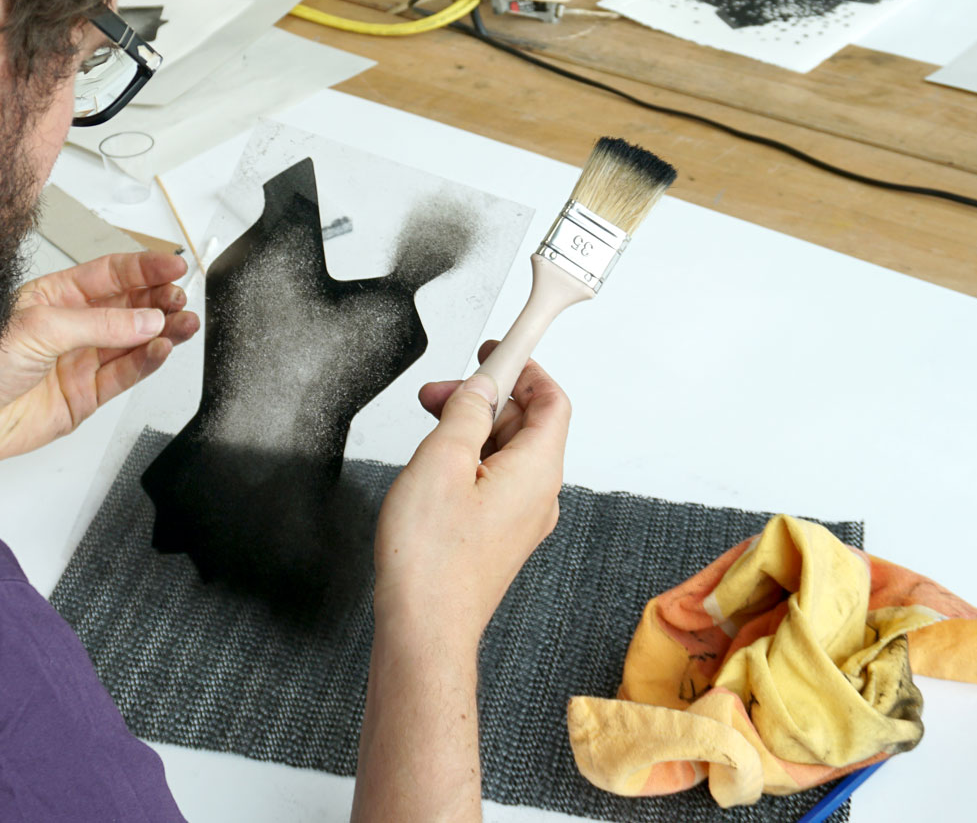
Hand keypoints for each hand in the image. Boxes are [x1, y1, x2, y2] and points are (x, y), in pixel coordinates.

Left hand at [0, 251, 198, 470]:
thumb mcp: (41, 327)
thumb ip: (99, 323)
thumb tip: (146, 319)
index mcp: (56, 295)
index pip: (111, 274)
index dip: (144, 268)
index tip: (174, 265)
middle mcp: (72, 326)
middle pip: (128, 307)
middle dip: (159, 300)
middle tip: (181, 298)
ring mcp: (80, 361)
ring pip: (133, 341)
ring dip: (162, 330)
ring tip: (185, 323)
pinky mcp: (85, 395)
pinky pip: (124, 374)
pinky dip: (147, 361)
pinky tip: (163, 347)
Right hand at [372, 342, 570, 640]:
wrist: (424, 629)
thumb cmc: (431, 560)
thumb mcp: (440, 461)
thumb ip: (466, 414)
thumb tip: (481, 388)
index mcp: (537, 471)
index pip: (551, 401)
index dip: (526, 367)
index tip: (500, 348)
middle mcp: (539, 495)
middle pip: (527, 423)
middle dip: (485, 397)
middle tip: (440, 392)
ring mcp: (521, 519)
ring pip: (506, 452)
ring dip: (471, 429)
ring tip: (426, 426)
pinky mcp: (499, 536)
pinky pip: (495, 480)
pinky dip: (468, 459)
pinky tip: (433, 464)